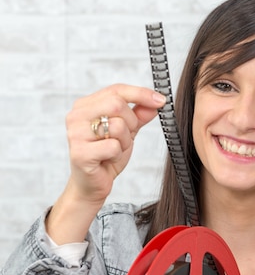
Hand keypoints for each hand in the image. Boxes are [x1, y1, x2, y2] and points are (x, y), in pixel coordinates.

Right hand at [65, 84, 164, 204]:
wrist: (92, 184)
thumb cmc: (106, 156)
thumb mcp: (127, 131)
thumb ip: (139, 115)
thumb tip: (156, 101)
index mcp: (85, 106)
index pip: (116, 90)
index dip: (140, 93)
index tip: (160, 100)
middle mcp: (76, 116)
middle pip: (117, 104)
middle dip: (131, 122)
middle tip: (127, 136)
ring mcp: (76, 134)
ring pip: (117, 126)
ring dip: (124, 141)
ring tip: (114, 149)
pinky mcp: (80, 153)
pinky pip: (113, 146)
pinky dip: (117, 155)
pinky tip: (108, 159)